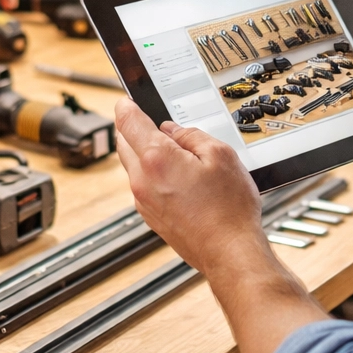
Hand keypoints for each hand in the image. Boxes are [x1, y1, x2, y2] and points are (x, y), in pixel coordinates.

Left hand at [114, 98, 266, 275]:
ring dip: (143, 153)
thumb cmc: (228, 210)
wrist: (229, 253)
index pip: (127, 121)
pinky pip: (143, 186)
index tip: (127, 100)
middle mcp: (143, 181)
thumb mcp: (221, 156)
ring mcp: (144, 202)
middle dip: (132, 128)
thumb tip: (174, 130)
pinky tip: (177, 177)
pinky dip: (152, 174)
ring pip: (133, 166)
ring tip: (173, 152)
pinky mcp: (151, 217)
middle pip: (124, 143)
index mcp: (157, 159)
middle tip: (148, 120)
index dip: (126, 105)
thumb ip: (192, 135)